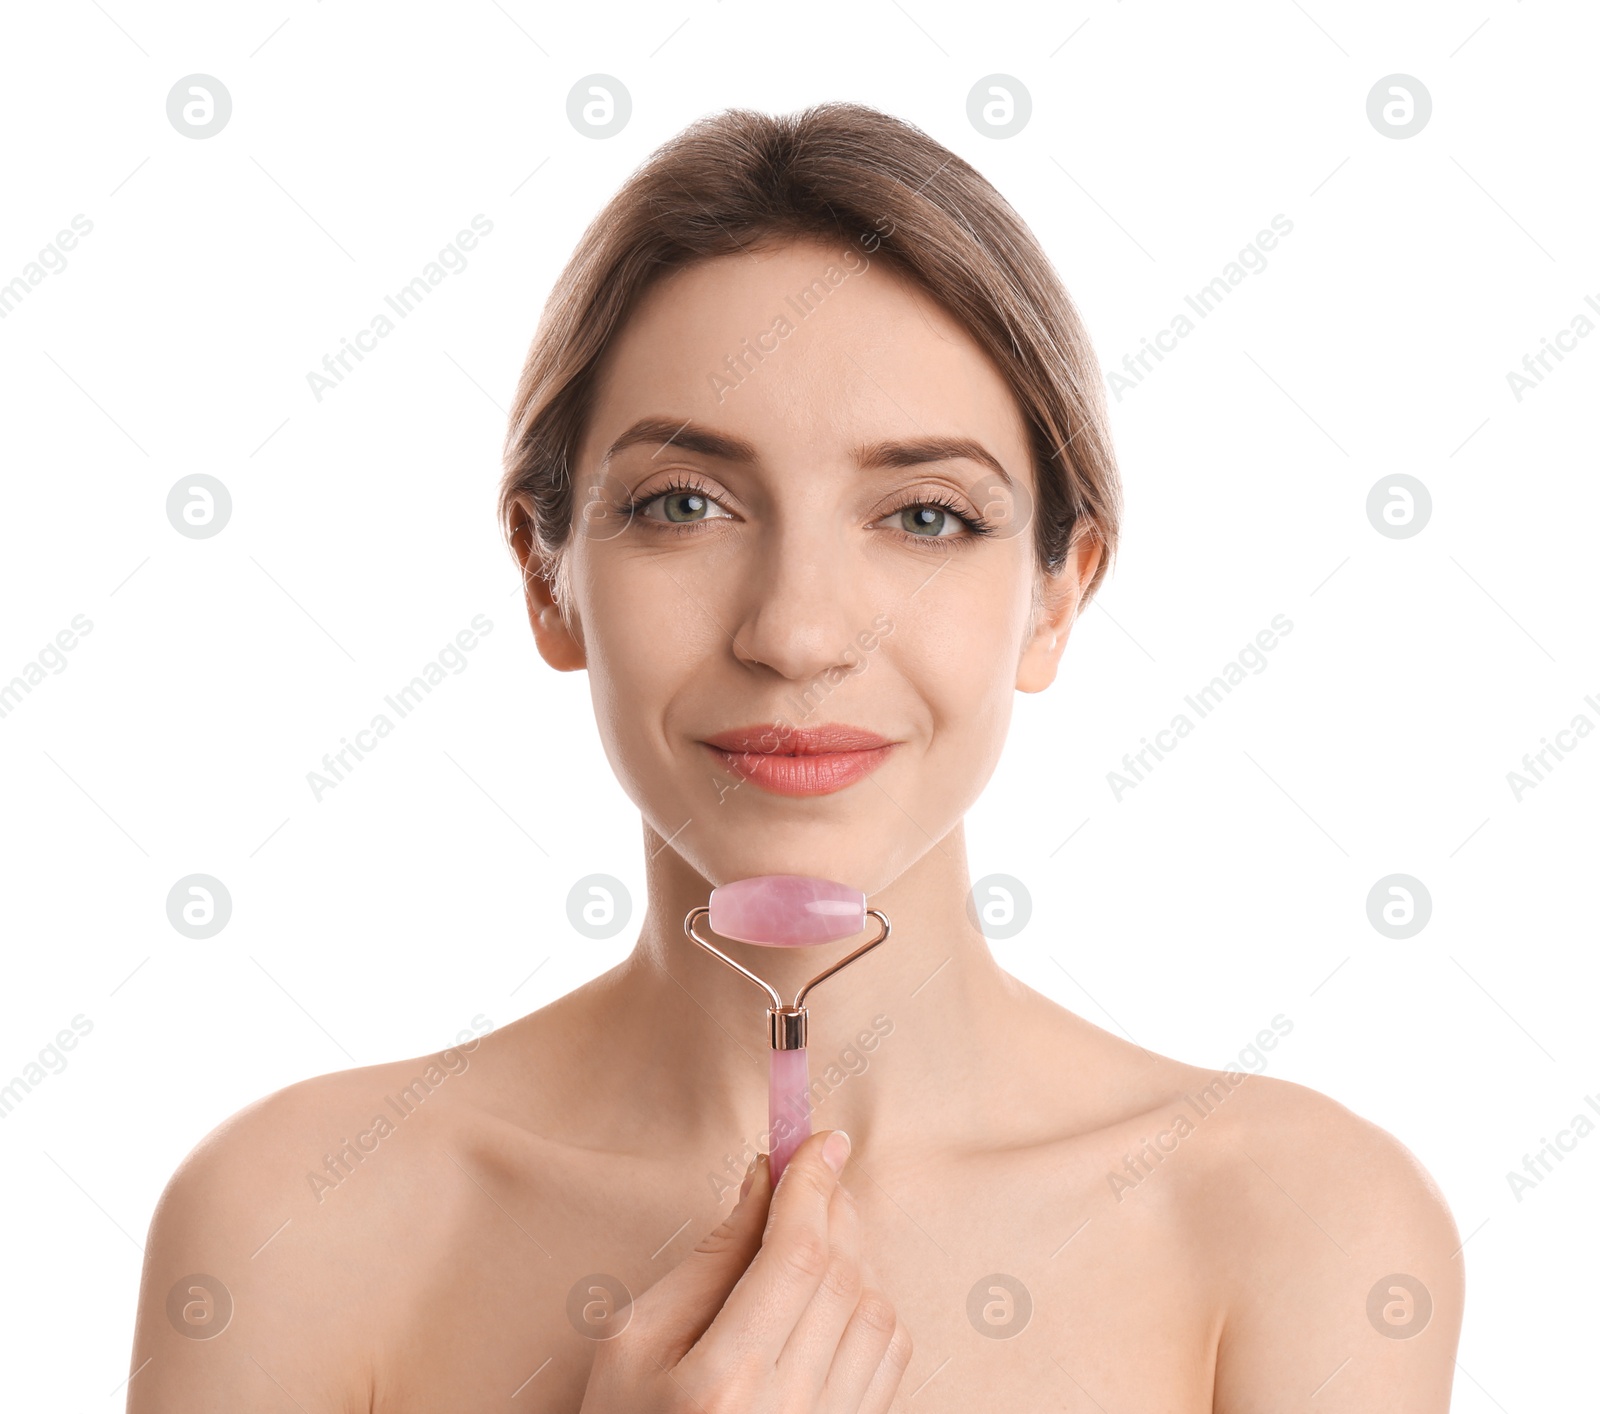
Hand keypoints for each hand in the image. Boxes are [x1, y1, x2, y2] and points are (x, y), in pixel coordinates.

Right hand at [578, 1129, 910, 1412]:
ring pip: (877, 1316)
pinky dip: (873, 1306)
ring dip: (858, 1254)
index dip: (812, 1187)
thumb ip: (709, 1260)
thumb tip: (765, 1182)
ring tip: (823, 1224)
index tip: (818, 1141)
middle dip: (835, 1208)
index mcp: (723, 1383)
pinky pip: (890, 1361)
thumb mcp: (634, 1341)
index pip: (795, 1256)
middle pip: (843, 1279)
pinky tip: (839, 1286)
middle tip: (818, 1168)